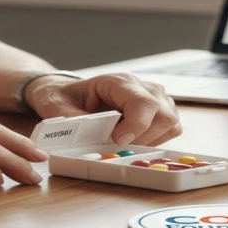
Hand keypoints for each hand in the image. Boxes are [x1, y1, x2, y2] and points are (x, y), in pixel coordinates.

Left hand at [25, 73, 180, 145]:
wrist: (70, 94)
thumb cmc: (65, 98)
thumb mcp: (57, 106)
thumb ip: (69, 119)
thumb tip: (79, 135)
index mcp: (119, 82)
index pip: (143, 103)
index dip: (136, 126)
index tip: (119, 141)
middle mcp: (142, 87)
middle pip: (164, 115)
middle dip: (144, 138)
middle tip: (119, 145)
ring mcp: (155, 98)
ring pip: (170, 123)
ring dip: (150, 140)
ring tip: (124, 141)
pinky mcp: (160, 111)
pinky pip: (170, 130)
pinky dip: (155, 141)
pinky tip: (133, 139)